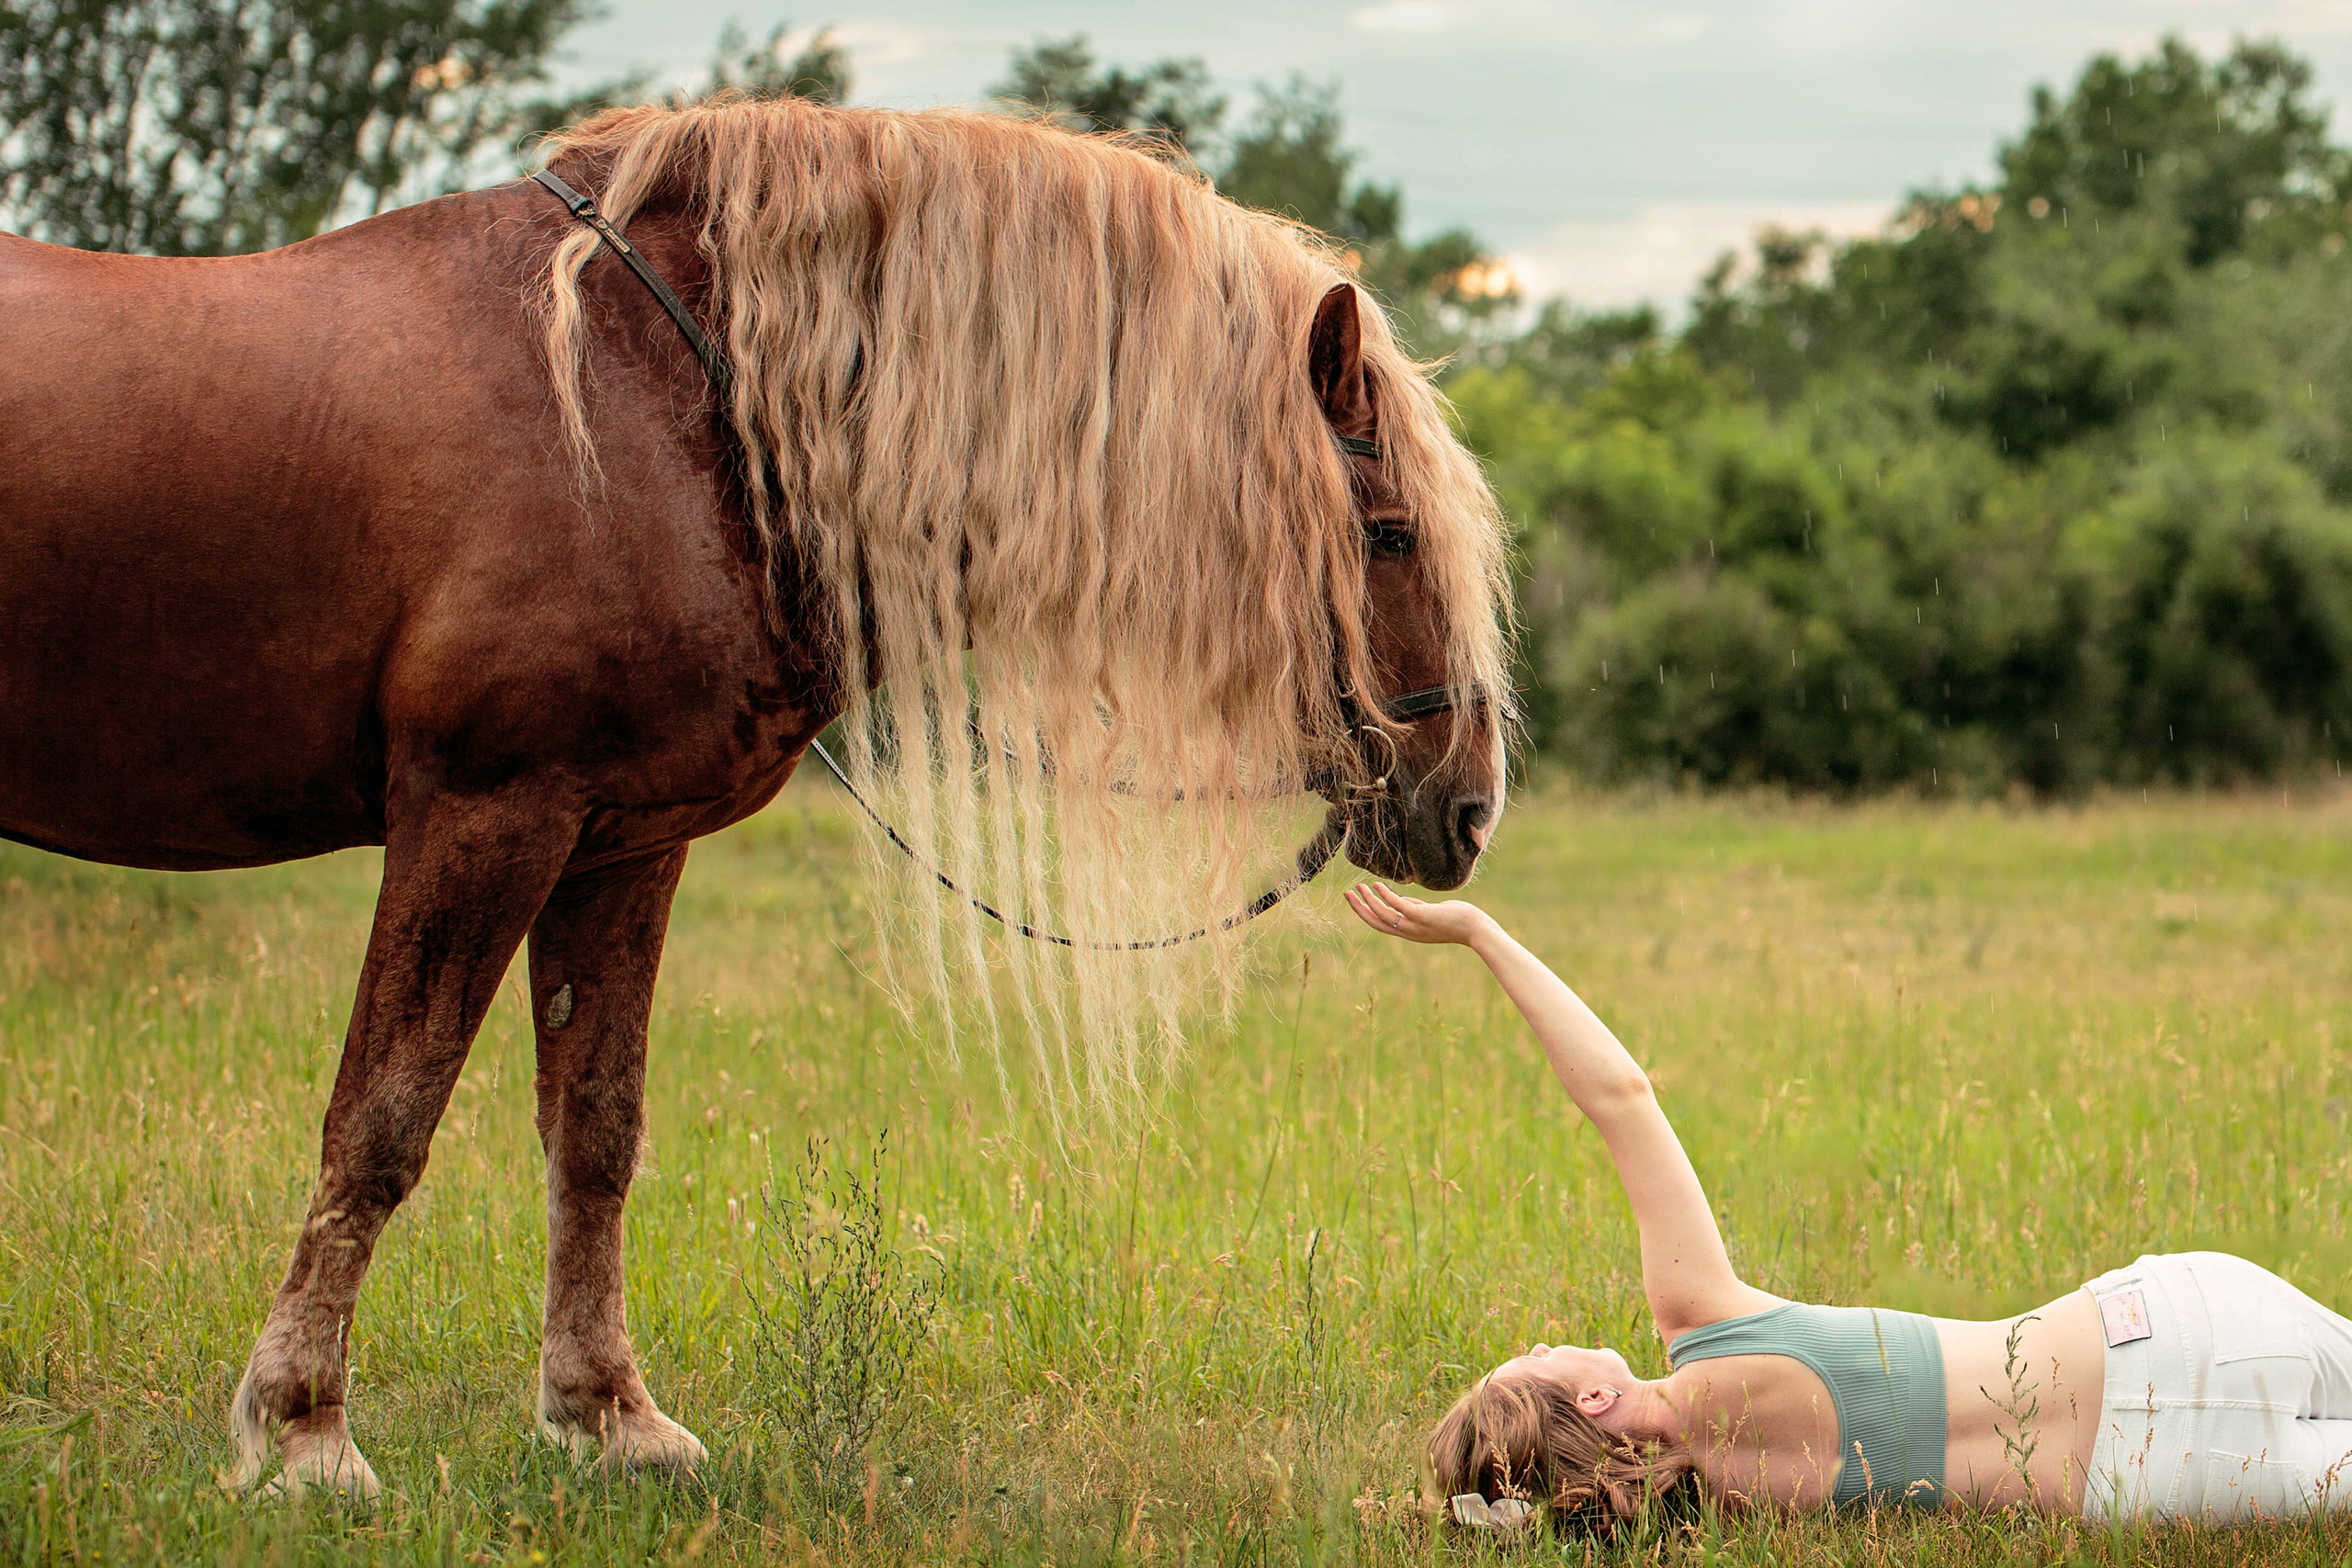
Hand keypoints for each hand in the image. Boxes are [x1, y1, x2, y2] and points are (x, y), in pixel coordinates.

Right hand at [1343, 882, 1489, 946]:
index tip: (1355, 899)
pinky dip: (1386, 896)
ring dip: (1369, 901)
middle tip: (1347, 894)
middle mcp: (1410, 932)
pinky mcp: (1424, 917)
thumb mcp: (1431, 913)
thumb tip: (1400, 900)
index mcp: (1410, 932)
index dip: (1365, 913)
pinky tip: (1378, 885)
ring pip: (1384, 915)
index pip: (1381, 924)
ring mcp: (1416, 925)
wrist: (1477, 929)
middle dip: (1360, 908)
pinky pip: (1399, 906)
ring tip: (1358, 887)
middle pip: (1376, 922)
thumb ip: (1415, 908)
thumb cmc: (1458, 920)